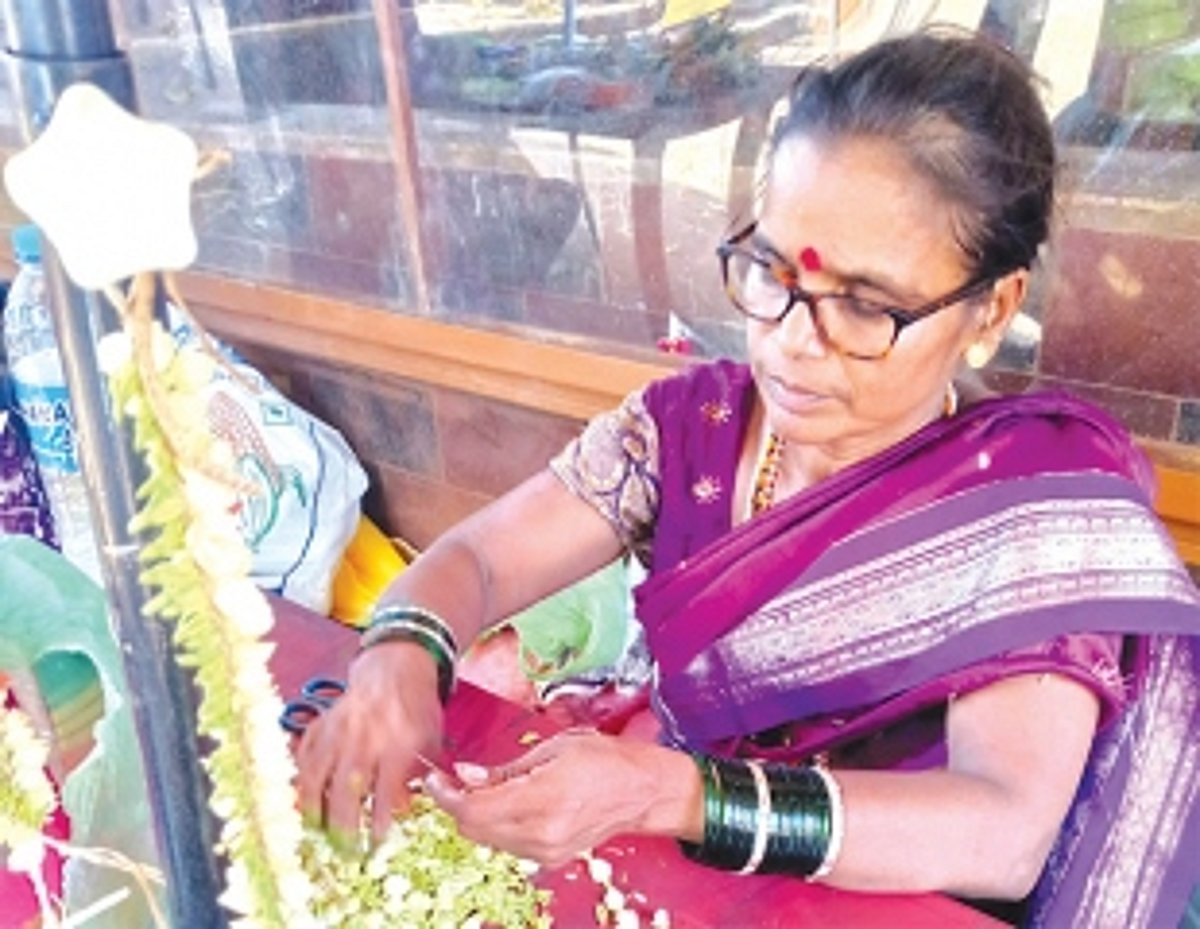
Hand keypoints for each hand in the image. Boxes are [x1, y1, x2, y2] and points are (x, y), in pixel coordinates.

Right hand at [296, 640, 444, 845]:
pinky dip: (300, 776)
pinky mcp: (322, 722)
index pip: (386, 786)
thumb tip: (402, 810)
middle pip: (347, 784)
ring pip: (318, 770)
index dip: (381, 815)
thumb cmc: (416, 709)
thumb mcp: (430, 740)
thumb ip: (419, 774)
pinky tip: (301, 798)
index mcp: (397, 739)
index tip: (377, 840)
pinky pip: (304, 753)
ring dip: (313, 803)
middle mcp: (364, 735)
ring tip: (315, 828)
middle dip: (344, 820)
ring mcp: (338, 728)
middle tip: (344, 847)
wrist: (395, 668)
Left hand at [423, 728, 700, 867]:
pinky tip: (502, 804)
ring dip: (474, 816)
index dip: (445, 794)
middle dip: (456, 804)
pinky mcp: (551, 859)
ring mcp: (546, 851)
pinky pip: (507, 845)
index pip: (473, 808)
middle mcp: (542, 832)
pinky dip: (495, 826)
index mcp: (543, 797)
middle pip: (474, 829)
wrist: (644, 792)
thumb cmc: (605, 759)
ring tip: (478, 788)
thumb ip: (506, 768)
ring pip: (487, 840)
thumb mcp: (554, 748)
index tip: (433, 777)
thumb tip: (465, 774)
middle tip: (452, 779)